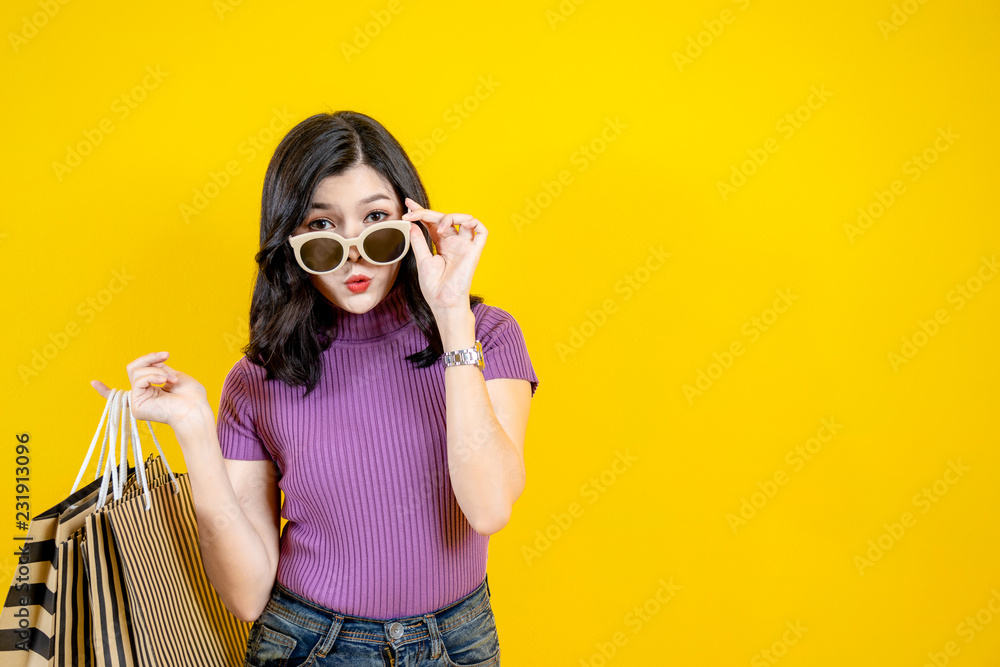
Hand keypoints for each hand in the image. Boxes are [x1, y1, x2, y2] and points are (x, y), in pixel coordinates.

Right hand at [91, 351, 208, 431]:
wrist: (196, 410)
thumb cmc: (192, 396)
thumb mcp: (174, 376)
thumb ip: (159, 369)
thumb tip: (149, 364)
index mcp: (151, 391)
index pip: (127, 388)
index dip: (106, 389)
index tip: (94, 384)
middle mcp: (142, 397)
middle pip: (133, 368)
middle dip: (149, 358)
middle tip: (166, 356)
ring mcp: (138, 402)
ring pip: (136, 372)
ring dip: (157, 370)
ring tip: (172, 378)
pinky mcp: (137, 407)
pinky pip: (138, 381)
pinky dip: (153, 376)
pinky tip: (164, 381)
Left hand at [402, 197, 487, 314]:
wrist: (443, 301)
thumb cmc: (434, 286)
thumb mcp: (422, 259)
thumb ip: (418, 241)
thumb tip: (411, 224)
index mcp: (442, 245)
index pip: (433, 223)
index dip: (422, 212)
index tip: (408, 204)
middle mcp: (454, 243)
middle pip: (445, 219)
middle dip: (428, 212)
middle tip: (413, 213)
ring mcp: (465, 246)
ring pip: (464, 220)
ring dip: (449, 216)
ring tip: (437, 227)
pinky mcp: (475, 250)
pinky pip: (482, 230)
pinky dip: (472, 222)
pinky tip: (455, 225)